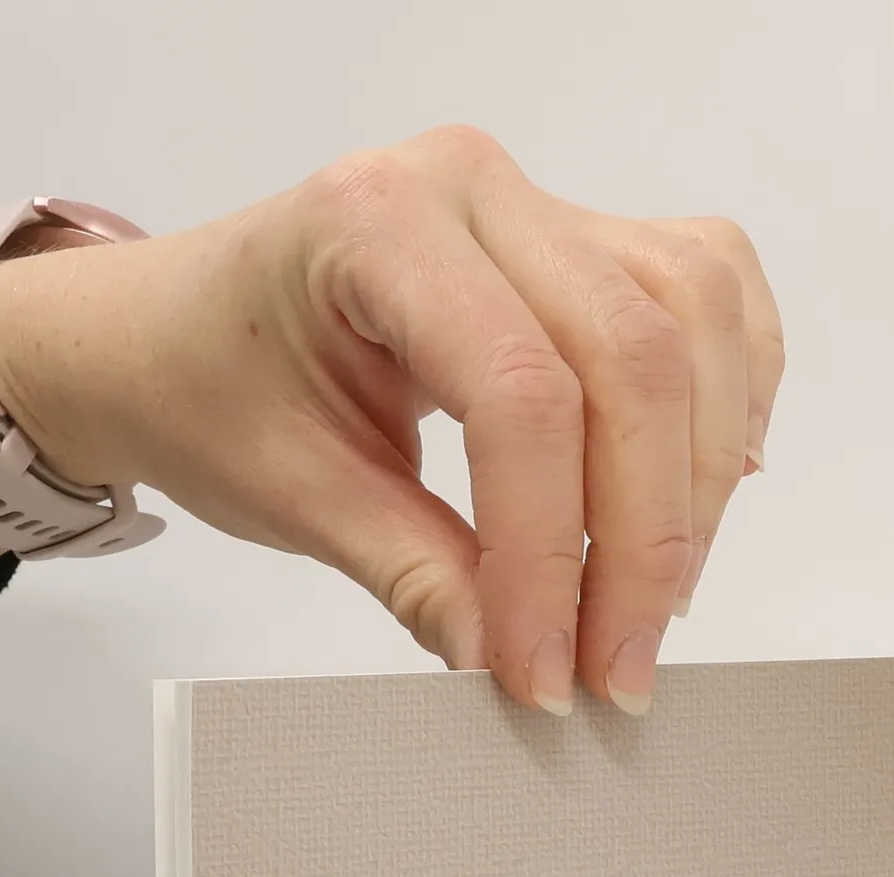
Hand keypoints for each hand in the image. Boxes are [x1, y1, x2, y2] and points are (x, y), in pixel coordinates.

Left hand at [0, 126, 783, 714]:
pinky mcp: (586, 239)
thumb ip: (418, 577)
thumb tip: (519, 662)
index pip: (523, 398)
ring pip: (695, 323)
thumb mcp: (297, 497)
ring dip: (697, 479)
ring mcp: (541, 203)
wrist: (169, 333)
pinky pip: (707, 299)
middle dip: (644, 540)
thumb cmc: (210, 387)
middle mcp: (477, 186)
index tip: (548, 674)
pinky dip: (724, 402)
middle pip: (634, 360)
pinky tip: (700, 493)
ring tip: (655, 601)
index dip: (553, 556)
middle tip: (617, 668)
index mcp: (381, 223)